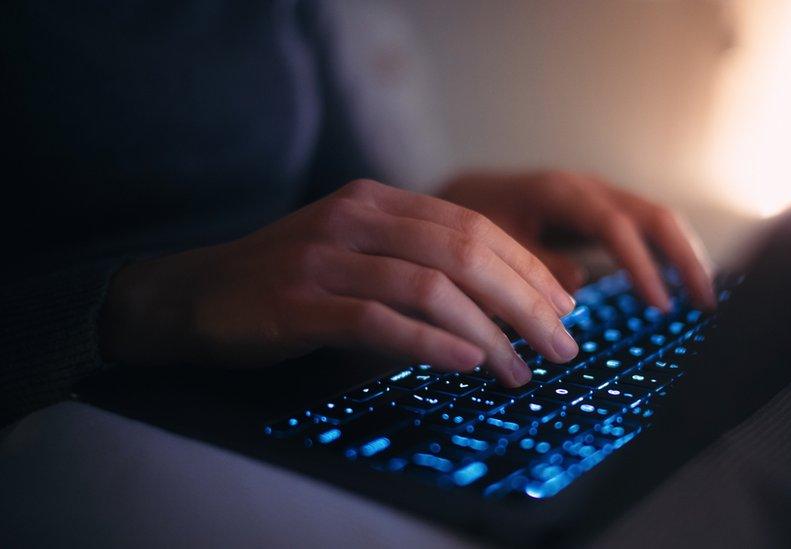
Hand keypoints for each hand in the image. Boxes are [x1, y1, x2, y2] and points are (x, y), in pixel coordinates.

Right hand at [100, 179, 578, 385]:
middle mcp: (356, 218)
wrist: (193, 294)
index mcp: (377, 201)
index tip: (565, 305)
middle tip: (562, 345)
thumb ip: (415, 261)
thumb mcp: (356, 253)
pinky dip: (431, 343)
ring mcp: (326, 257)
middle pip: (465, 253)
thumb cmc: (288, 281)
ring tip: (521, 371)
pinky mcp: (300, 301)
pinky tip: (467, 363)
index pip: (473, 226)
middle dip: (525, 302)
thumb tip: (498, 300)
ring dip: (489, 333)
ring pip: (431, 288)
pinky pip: (380, 321)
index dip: (527, 267)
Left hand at [439, 171, 715, 310]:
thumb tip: (578, 287)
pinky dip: (668, 251)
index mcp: (560, 191)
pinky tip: (682, 282)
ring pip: (656, 217)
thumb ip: (530, 264)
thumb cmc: (472, 219)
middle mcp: (587, 186)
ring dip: (684, 255)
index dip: (640, 266)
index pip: (614, 226)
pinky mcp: (603, 207)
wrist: (462, 192)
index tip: (659, 306)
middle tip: (707, 304)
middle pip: (652, 215)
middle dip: (684, 258)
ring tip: (704, 298)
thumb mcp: (491, 244)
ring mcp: (599, 193)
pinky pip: (645, 225)